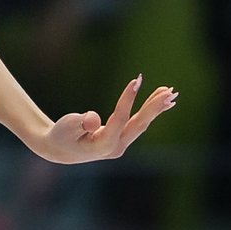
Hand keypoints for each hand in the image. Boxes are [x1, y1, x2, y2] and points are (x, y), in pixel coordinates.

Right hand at [35, 75, 175, 163]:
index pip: (119, 120)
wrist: (60, 149)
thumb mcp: (66, 127)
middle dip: (154, 107)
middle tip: (169, 92)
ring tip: (170, 93)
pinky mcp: (123, 140)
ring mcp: (121, 145)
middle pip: (138, 125)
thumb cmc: (62, 134)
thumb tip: (93, 119)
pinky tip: (161, 102)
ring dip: (155, 108)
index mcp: (102, 146)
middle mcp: (115, 148)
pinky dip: (149, 111)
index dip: (127, 100)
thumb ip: (79, 123)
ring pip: (141, 124)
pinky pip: (138, 124)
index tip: (136, 80)